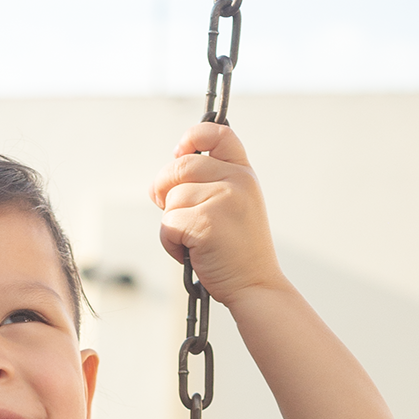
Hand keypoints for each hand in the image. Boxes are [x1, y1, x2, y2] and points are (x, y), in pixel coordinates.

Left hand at [149, 122, 282, 308]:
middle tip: (174, 213)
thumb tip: (164, 177)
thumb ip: (209, 183)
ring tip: (192, 242)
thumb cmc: (236, 251)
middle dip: (165, 189)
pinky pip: (168, 224)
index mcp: (243, 172)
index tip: (180, 152)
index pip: (217, 132)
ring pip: (172, 199)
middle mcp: (236, 180)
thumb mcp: (234, 205)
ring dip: (171, 224)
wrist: (255, 285)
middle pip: (180, 166)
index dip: (192, 136)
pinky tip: (190, 254)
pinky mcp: (206, 223)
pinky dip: (170, 243)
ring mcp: (223, 199)